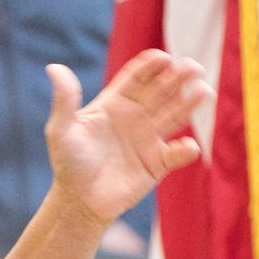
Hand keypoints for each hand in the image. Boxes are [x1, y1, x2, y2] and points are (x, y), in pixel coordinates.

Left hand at [43, 50, 208, 227]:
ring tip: (204, 92)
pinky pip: (177, 154)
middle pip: (162, 91)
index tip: (163, 58)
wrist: (79, 201)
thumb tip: (53, 68)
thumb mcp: (62, 130)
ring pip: (175, 115)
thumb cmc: (69, 163)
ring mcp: (149, 139)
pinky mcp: (158, 164)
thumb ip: (64, 99)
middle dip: (178, 78)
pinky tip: (188, 146)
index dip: (151, 66)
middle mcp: (136, 116)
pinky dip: (185, 150)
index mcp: (114, 103)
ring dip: (190, 104)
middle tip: (193, 67)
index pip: (137, 78)